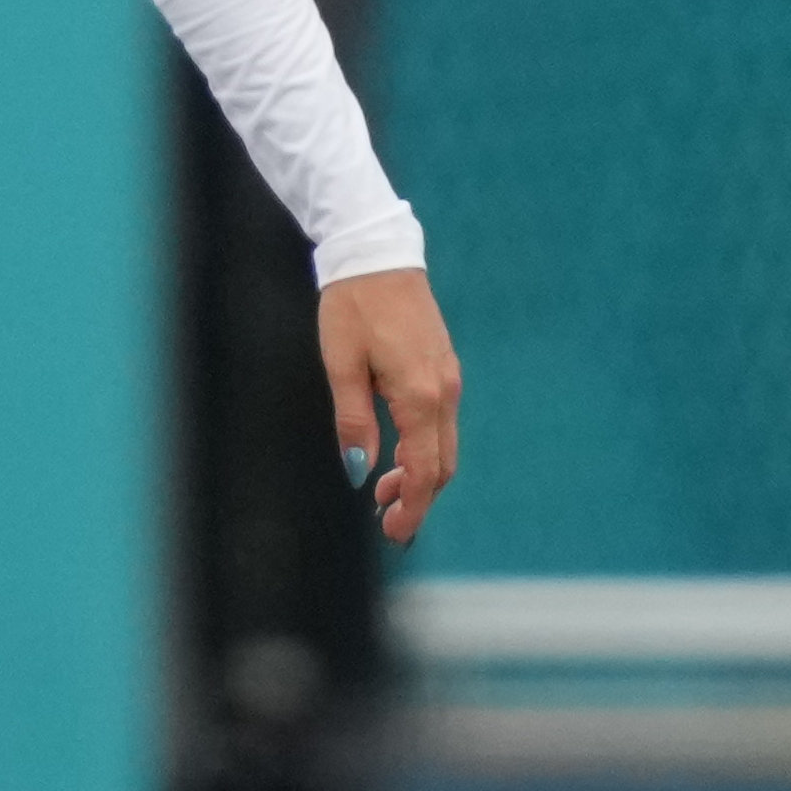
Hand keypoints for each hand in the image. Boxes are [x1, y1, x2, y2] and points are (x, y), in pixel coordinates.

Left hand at [318, 265, 461, 544]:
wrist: (378, 258)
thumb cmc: (352, 309)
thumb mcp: (341, 366)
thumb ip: (354, 421)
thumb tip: (359, 471)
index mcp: (420, 396)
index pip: (423, 469)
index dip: (411, 506)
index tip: (395, 533)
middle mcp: (445, 392)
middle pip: (442, 464)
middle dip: (418, 498)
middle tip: (389, 524)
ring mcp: (449, 380)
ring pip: (444, 445)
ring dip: (420, 475)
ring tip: (383, 494)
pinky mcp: (443, 370)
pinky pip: (441, 423)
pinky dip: (424, 450)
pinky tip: (397, 456)